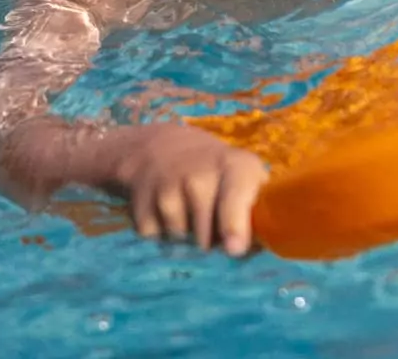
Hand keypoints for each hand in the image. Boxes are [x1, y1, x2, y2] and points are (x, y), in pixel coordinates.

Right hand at [105, 124, 268, 254]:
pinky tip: (164, 212)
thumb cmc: (217, 171)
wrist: (161, 146)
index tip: (233, 249)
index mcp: (235, 167)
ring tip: (188, 214)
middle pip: (205, 233)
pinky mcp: (141, 198)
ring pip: (180, 237)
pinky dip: (159, 232)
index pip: (234, 197)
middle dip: (210, 242)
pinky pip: (154, 235)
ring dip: (184, 236)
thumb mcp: (244, 176)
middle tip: (211, 226)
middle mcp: (199, 173)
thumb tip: (252, 250)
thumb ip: (256, 212)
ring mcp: (167, 184)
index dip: (234, 225)